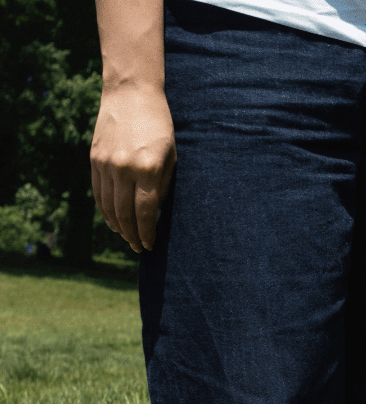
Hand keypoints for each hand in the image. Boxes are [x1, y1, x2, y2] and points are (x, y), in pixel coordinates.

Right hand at [90, 83, 175, 252]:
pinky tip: (113, 221)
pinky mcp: (94, 159)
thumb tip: (155, 215)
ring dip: (118, 227)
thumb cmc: (160, 126)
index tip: (150, 245)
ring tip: (127, 238)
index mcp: (148, 169)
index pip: (145, 213)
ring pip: (109, 206)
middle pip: (125, 214)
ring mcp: (106, 164)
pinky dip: (105, 210)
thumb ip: (164, 186)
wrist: (131, 93)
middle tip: (140, 248)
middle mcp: (124, 168)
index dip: (147, 233)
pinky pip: (98, 193)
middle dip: (133, 236)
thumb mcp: (171, 156)